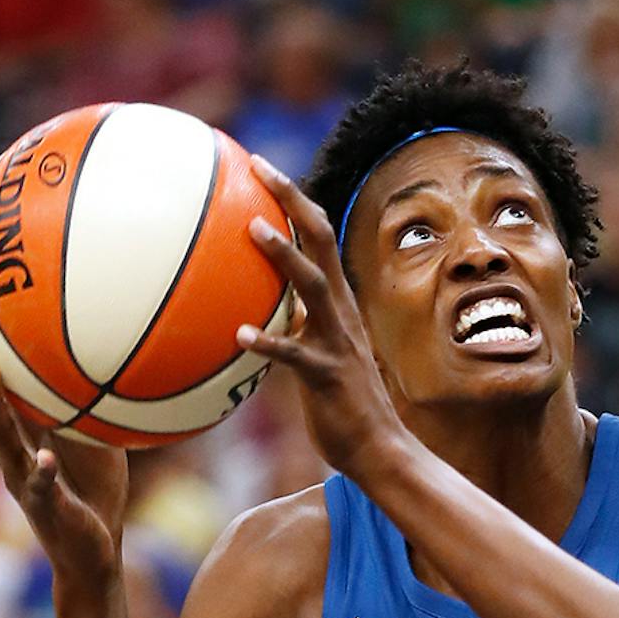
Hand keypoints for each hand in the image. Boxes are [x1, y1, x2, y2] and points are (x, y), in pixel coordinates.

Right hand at [0, 297, 128, 599]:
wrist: (92, 555)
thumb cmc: (92, 491)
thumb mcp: (92, 437)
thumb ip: (82, 402)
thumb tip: (102, 352)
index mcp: (16, 433)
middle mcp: (9, 452)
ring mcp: (23, 480)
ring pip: (0, 440)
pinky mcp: (46, 509)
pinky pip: (42, 487)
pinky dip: (42, 472)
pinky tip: (45, 459)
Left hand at [237, 155, 413, 480]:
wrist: (378, 450)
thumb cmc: (341, 405)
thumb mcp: (317, 353)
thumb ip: (295, 326)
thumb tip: (258, 308)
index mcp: (338, 303)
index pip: (319, 236)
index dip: (293, 199)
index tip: (260, 167)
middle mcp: (341, 313)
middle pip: (321, 241)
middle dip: (291, 201)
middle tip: (259, 167)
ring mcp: (337, 342)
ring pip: (313, 288)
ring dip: (284, 257)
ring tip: (251, 230)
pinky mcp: (328, 377)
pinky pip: (295, 356)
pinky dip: (270, 343)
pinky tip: (240, 335)